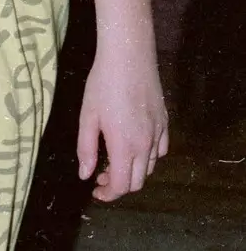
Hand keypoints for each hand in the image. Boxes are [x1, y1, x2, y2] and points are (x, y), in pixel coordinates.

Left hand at [77, 51, 168, 201]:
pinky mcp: (165, 122)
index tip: (95, 190)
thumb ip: (86, 148)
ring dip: (133, 172)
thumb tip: (85, 175)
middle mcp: (145, 145)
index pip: (121, 186)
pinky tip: (134, 146)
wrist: (129, 56)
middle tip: (100, 175)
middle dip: (118, 186)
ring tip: (114, 160)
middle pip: (137, 182)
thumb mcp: (87, 116)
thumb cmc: (103, 84)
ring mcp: (158, 134)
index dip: (108, 194)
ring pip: (150, 167)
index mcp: (124, 146)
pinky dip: (148, 157)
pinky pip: (160, 150)